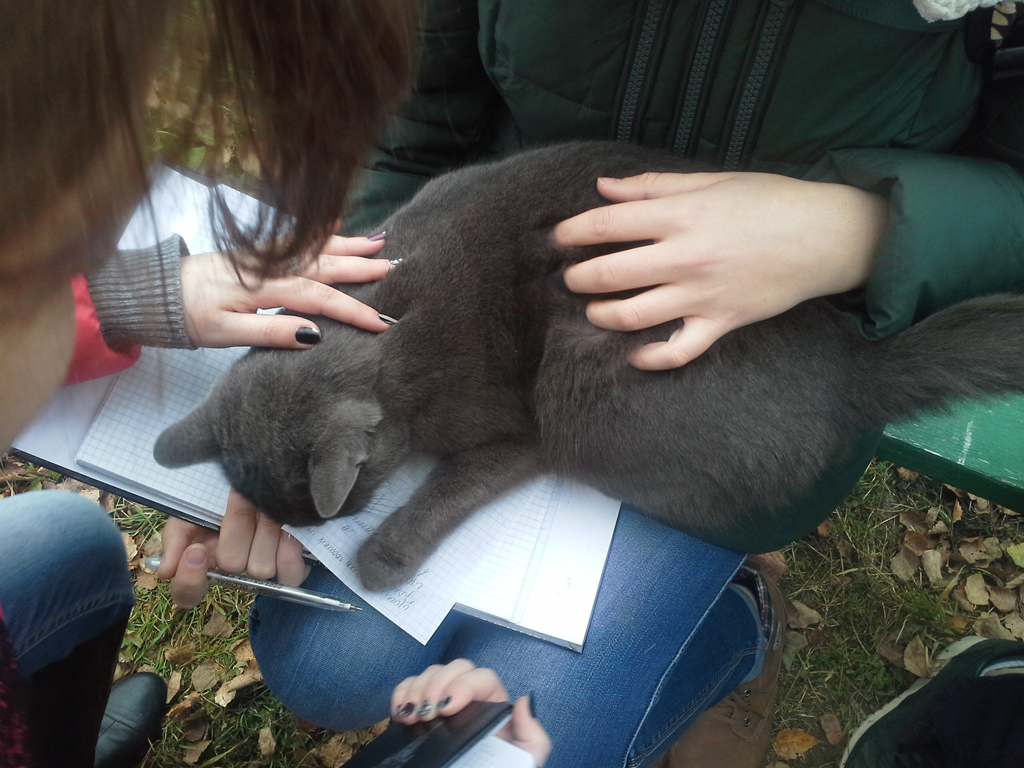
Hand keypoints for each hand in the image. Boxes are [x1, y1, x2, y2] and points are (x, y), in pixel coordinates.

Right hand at [157, 489, 307, 607]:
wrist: (259, 477)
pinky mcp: (292, 567)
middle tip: (241, 501)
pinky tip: (287, 530)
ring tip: (266, 508)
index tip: (197, 551)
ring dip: (265, 531)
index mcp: (203, 564)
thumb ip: (176, 537)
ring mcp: (263, 569)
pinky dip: (289, 551)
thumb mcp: (191, 510)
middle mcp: (233, 572)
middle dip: (238, 527)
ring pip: (261, 568)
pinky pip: (291, 576)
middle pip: (231, 565)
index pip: (188, 593)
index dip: (190, 579)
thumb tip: (167, 571)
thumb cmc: (221, 498)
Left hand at [181, 235, 392, 347]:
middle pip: (323, 265)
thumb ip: (270, 331)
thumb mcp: (225, 333)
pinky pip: (297, 241)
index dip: (354, 310)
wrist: (154, 291)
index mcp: (264, 286)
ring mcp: (264, 256)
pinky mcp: (256, 253)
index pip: (320, 298)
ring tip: (378, 242)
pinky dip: (320, 234)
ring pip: (314, 249)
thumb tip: (315, 334)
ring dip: (347, 246)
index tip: (383, 321)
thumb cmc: (188, 317)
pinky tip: (336, 227)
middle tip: (394, 265)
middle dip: (360, 267)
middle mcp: (269, 265)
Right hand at [391, 660, 550, 766]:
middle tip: (427, 712)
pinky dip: (401, 694)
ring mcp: (443, 704)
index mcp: (494, 704)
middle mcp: (469, 698)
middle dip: (436, 684)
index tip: (448, 707)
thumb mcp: (523, 758)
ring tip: (412, 716)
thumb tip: (523, 701)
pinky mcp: (421, 713)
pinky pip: (409, 689)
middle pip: (454, 669)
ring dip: (417, 690)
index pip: (481, 677)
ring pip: (431, 674)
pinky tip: (400, 713)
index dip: (462, 684)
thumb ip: (533, 735)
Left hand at [554, 172, 886, 369]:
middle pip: (609, 273)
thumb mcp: (713, 181)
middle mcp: (686, 256)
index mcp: (682, 215)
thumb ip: (654, 186)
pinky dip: (651, 357)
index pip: (608, 224)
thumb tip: (605, 187)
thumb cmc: (770, 201)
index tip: (558, 239)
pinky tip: (635, 352)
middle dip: (578, 278)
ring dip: (602, 315)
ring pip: (632, 315)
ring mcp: (702, 294)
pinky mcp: (721, 323)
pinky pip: (678, 351)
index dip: (573, 232)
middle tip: (570, 278)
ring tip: (594, 310)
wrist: (828, 237)